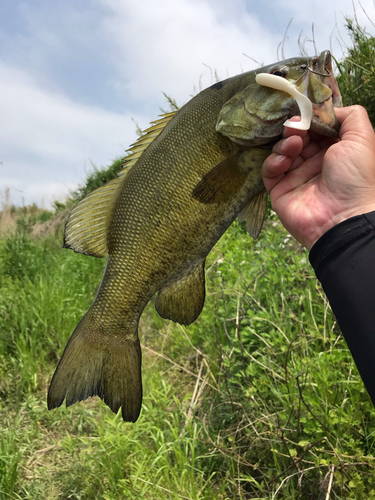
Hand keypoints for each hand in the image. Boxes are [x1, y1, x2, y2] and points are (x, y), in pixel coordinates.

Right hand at [262, 105, 374, 248]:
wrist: (343, 217)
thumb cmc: (355, 177)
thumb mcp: (362, 138)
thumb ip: (350, 116)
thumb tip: (327, 110)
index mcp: (334, 151)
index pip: (316, 128)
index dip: (310, 119)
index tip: (306, 112)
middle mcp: (315, 162)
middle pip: (297, 137)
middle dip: (295, 128)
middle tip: (296, 126)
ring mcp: (296, 176)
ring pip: (282, 151)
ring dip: (285, 143)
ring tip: (294, 145)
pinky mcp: (279, 190)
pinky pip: (269, 171)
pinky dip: (273, 162)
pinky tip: (283, 161)